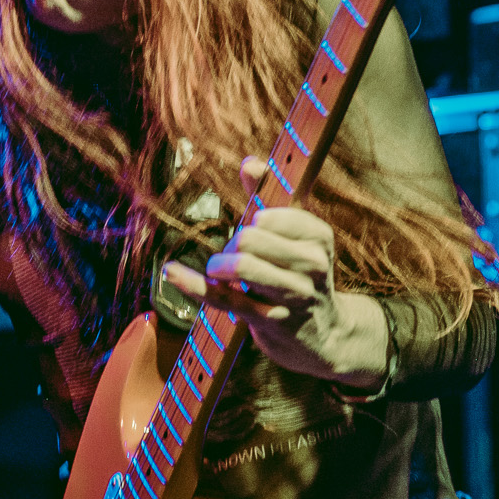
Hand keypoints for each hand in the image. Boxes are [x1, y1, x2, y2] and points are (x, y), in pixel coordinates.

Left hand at [163, 158, 388, 390]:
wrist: (324, 335)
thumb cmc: (301, 277)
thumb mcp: (293, 237)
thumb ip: (269, 197)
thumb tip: (251, 163)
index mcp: (318, 237)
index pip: (269, 215)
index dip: (253, 222)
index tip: (257, 234)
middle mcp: (313, 265)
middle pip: (250, 238)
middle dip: (234, 245)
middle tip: (238, 258)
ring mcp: (293, 296)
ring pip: (241, 266)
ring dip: (219, 265)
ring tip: (222, 272)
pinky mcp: (270, 321)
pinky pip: (223, 297)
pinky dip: (192, 283)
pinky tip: (173, 272)